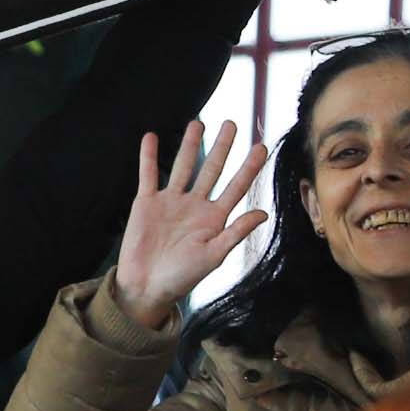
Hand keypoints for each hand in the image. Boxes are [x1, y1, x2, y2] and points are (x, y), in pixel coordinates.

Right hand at [112, 119, 268, 329]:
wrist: (146, 286)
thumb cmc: (182, 277)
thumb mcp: (214, 256)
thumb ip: (235, 232)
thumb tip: (263, 213)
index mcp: (214, 218)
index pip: (236, 187)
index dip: (249, 168)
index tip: (260, 147)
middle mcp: (195, 205)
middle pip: (211, 170)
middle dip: (221, 147)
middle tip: (232, 124)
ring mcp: (170, 202)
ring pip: (182, 167)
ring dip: (189, 145)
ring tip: (198, 123)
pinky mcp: (147, 203)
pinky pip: (148, 175)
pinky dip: (148, 157)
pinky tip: (151, 137)